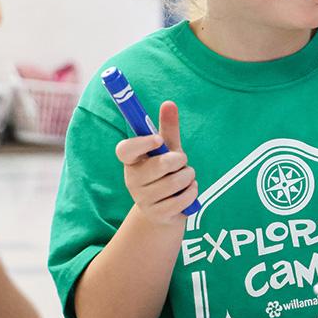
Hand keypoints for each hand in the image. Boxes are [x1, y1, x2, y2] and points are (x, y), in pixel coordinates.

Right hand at [115, 101, 197, 225]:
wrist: (166, 210)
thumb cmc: (166, 172)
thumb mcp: (167, 149)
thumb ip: (168, 128)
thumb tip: (169, 103)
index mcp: (132, 161)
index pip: (125, 150)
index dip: (140, 143)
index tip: (157, 139)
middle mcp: (132, 179)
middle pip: (160, 165)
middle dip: (179, 160)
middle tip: (181, 162)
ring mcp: (143, 199)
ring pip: (175, 182)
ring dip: (189, 177)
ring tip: (185, 178)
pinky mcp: (157, 214)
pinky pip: (182, 199)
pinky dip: (192, 192)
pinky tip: (187, 192)